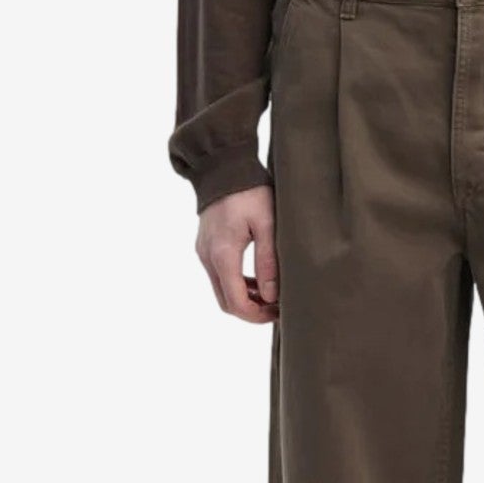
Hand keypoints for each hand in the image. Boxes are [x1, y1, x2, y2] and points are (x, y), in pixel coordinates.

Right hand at [196, 185, 278, 322]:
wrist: (223, 167)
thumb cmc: (249, 191)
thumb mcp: (266, 223)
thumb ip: (268, 261)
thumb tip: (270, 296)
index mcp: (223, 254)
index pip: (236, 302)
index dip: (257, 315)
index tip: (279, 312)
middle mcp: (208, 257)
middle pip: (226, 302)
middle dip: (251, 311)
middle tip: (278, 308)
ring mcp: (204, 252)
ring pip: (222, 290)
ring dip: (245, 298)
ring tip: (272, 294)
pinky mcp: (206, 246)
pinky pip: (220, 276)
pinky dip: (238, 284)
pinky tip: (258, 280)